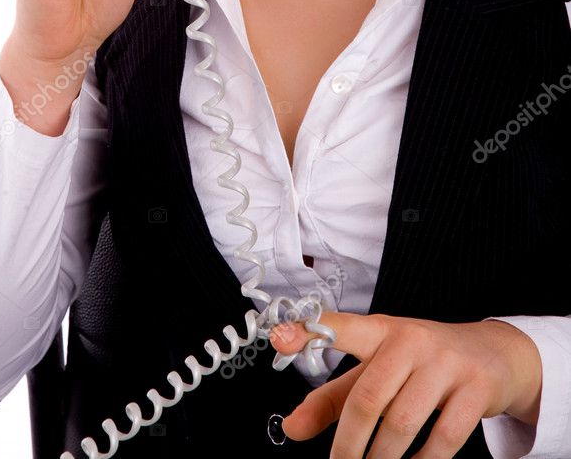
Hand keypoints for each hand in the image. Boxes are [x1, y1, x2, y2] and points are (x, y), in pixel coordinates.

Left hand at [269, 311, 542, 458]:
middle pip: (368, 396)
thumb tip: (291, 428)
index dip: (309, 330)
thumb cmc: (422, 362)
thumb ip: (333, 397)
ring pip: (402, 422)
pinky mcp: (476, 389)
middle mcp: (411, 340)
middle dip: (348, 443)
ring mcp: (445, 363)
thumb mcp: (378, 368)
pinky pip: (444, 438)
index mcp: (381, 330)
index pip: (342, 327)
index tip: (277, 338)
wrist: (494, 354)